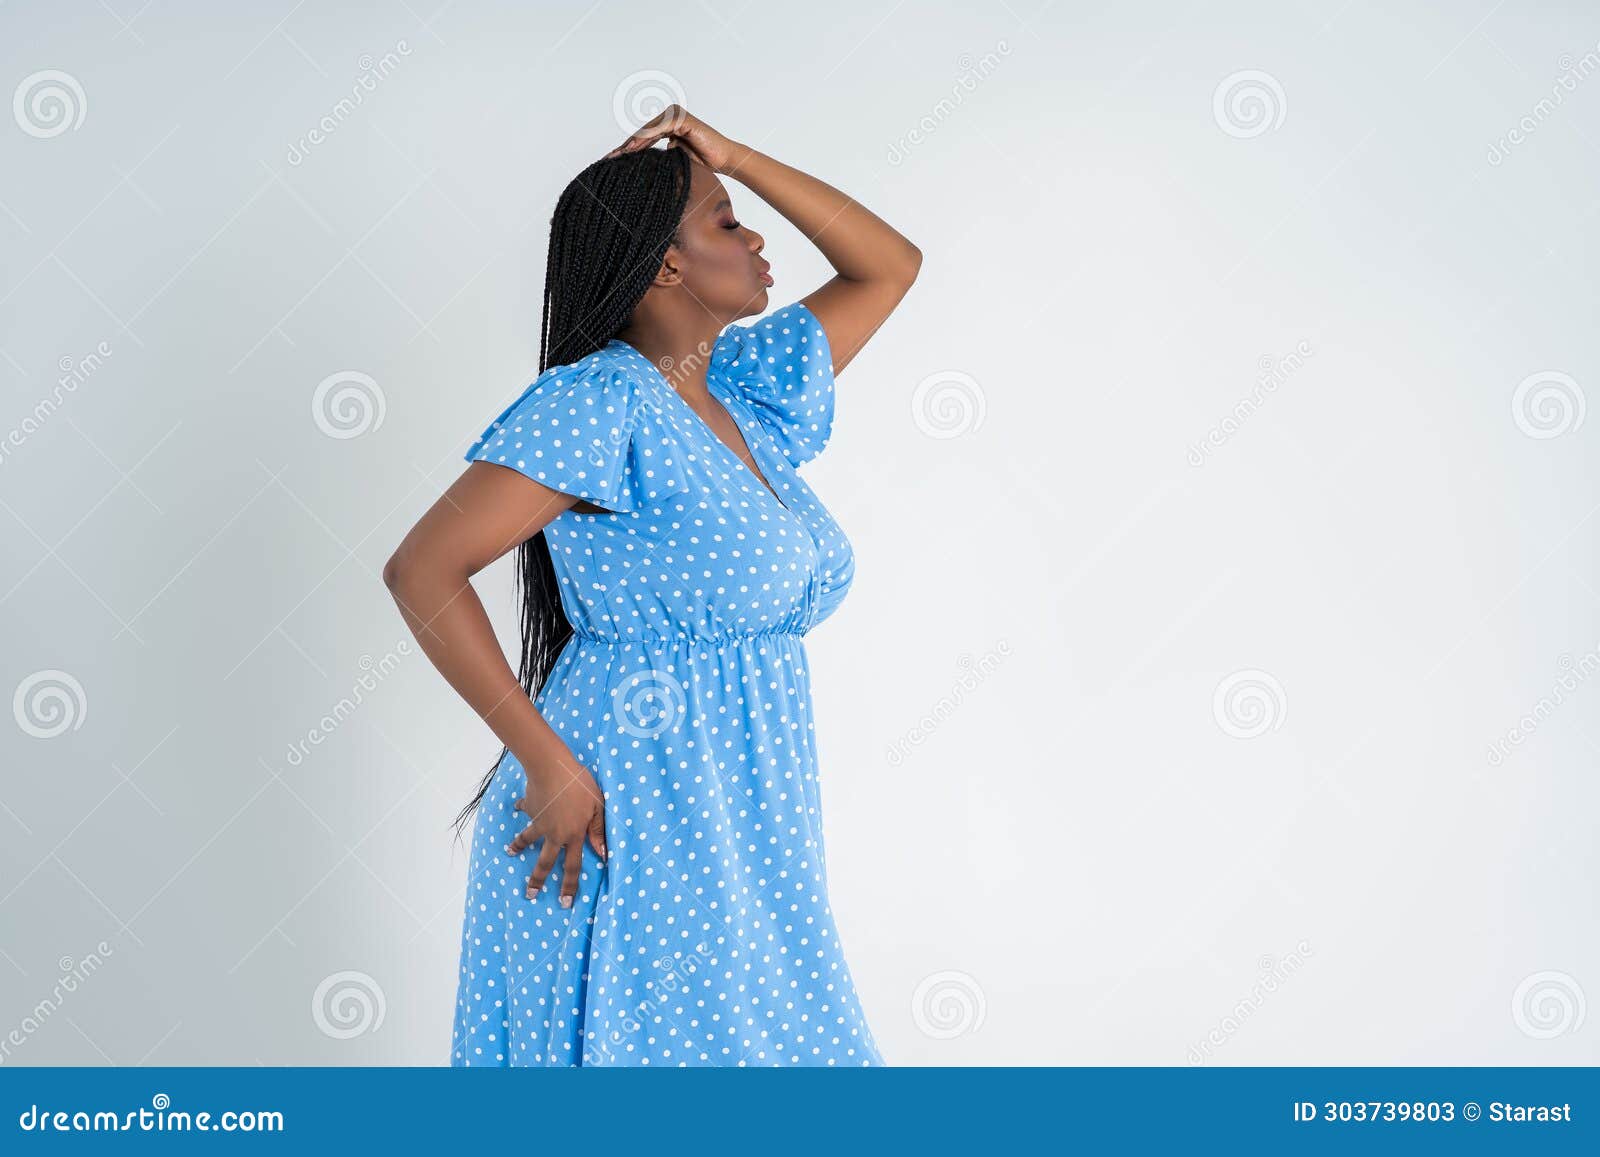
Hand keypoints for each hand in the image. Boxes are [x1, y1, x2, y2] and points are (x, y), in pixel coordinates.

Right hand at [504, 758, 606, 908]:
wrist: (553, 768)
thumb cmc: (581, 786)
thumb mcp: (598, 807)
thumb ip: (599, 830)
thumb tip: (603, 853)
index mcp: (573, 835)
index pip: (572, 867)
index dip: (569, 886)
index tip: (564, 903)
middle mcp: (555, 833)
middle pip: (545, 862)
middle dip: (537, 881)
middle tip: (530, 895)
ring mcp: (540, 822)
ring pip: (527, 840)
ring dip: (518, 846)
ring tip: (510, 853)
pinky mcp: (531, 808)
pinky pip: (525, 809)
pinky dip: (521, 808)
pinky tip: (518, 807)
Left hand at [602, 104, 743, 173]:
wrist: (724, 160)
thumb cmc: (703, 161)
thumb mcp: (674, 159)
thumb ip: (658, 156)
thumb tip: (640, 164)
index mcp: (667, 124)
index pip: (643, 137)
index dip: (628, 149)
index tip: (612, 161)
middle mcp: (670, 116)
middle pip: (643, 132)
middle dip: (626, 146)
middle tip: (609, 159)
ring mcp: (676, 115)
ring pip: (648, 131)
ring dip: (632, 144)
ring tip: (618, 156)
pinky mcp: (682, 119)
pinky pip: (659, 129)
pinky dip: (645, 139)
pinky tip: (633, 149)